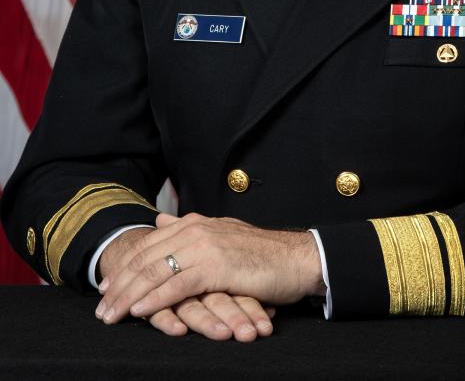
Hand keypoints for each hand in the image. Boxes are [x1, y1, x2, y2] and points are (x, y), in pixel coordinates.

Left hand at [97, 226, 275, 339]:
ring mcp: (206, 247)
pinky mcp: (216, 267)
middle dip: (120, 284)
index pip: (150, 244)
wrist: (296, 258)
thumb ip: (189, 229)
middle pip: (147, 258)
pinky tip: (139, 311)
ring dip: (129, 296)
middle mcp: (197, 230)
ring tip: (111, 315)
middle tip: (100, 308)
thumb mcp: (221, 236)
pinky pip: (177, 285)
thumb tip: (162, 219)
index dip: (125, 266)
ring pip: (156, 272)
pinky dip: (154, 299)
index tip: (106, 287)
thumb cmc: (261, 254)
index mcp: (196, 223)